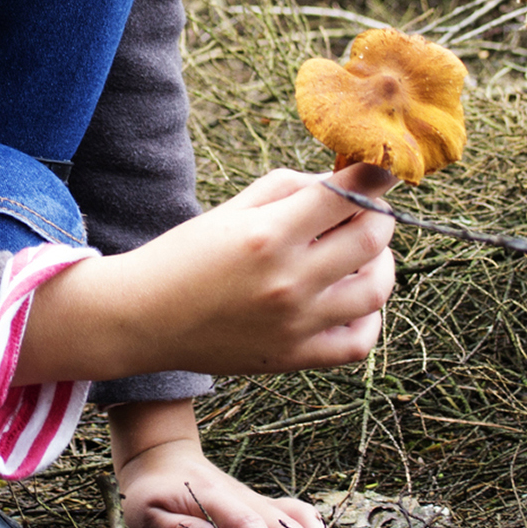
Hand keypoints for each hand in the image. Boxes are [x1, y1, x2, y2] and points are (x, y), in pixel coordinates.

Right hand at [17, 164, 398, 383]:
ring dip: (382, 264)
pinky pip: (358, 343)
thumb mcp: (231, 209)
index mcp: (269, 233)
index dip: (376, 176)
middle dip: (377, 217)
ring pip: (375, 290)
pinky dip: (370, 318)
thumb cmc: (183, 255)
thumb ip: (287, 188)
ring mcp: (295, 323)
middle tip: (364, 212)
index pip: (347, 196)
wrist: (142, 318)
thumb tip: (339, 183)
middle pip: (372, 240)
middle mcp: (288, 280)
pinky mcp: (293, 357)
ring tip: (364, 254)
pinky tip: (354, 300)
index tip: (384, 170)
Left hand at [111, 400, 341, 527]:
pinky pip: (303, 518)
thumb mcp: (148, 514)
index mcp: (215, 500)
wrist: (161, 459)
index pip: (249, 527)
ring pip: (302, 517)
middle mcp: (246, 499)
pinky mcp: (266, 509)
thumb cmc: (150, 493)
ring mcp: (260, 502)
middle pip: (286, 525)